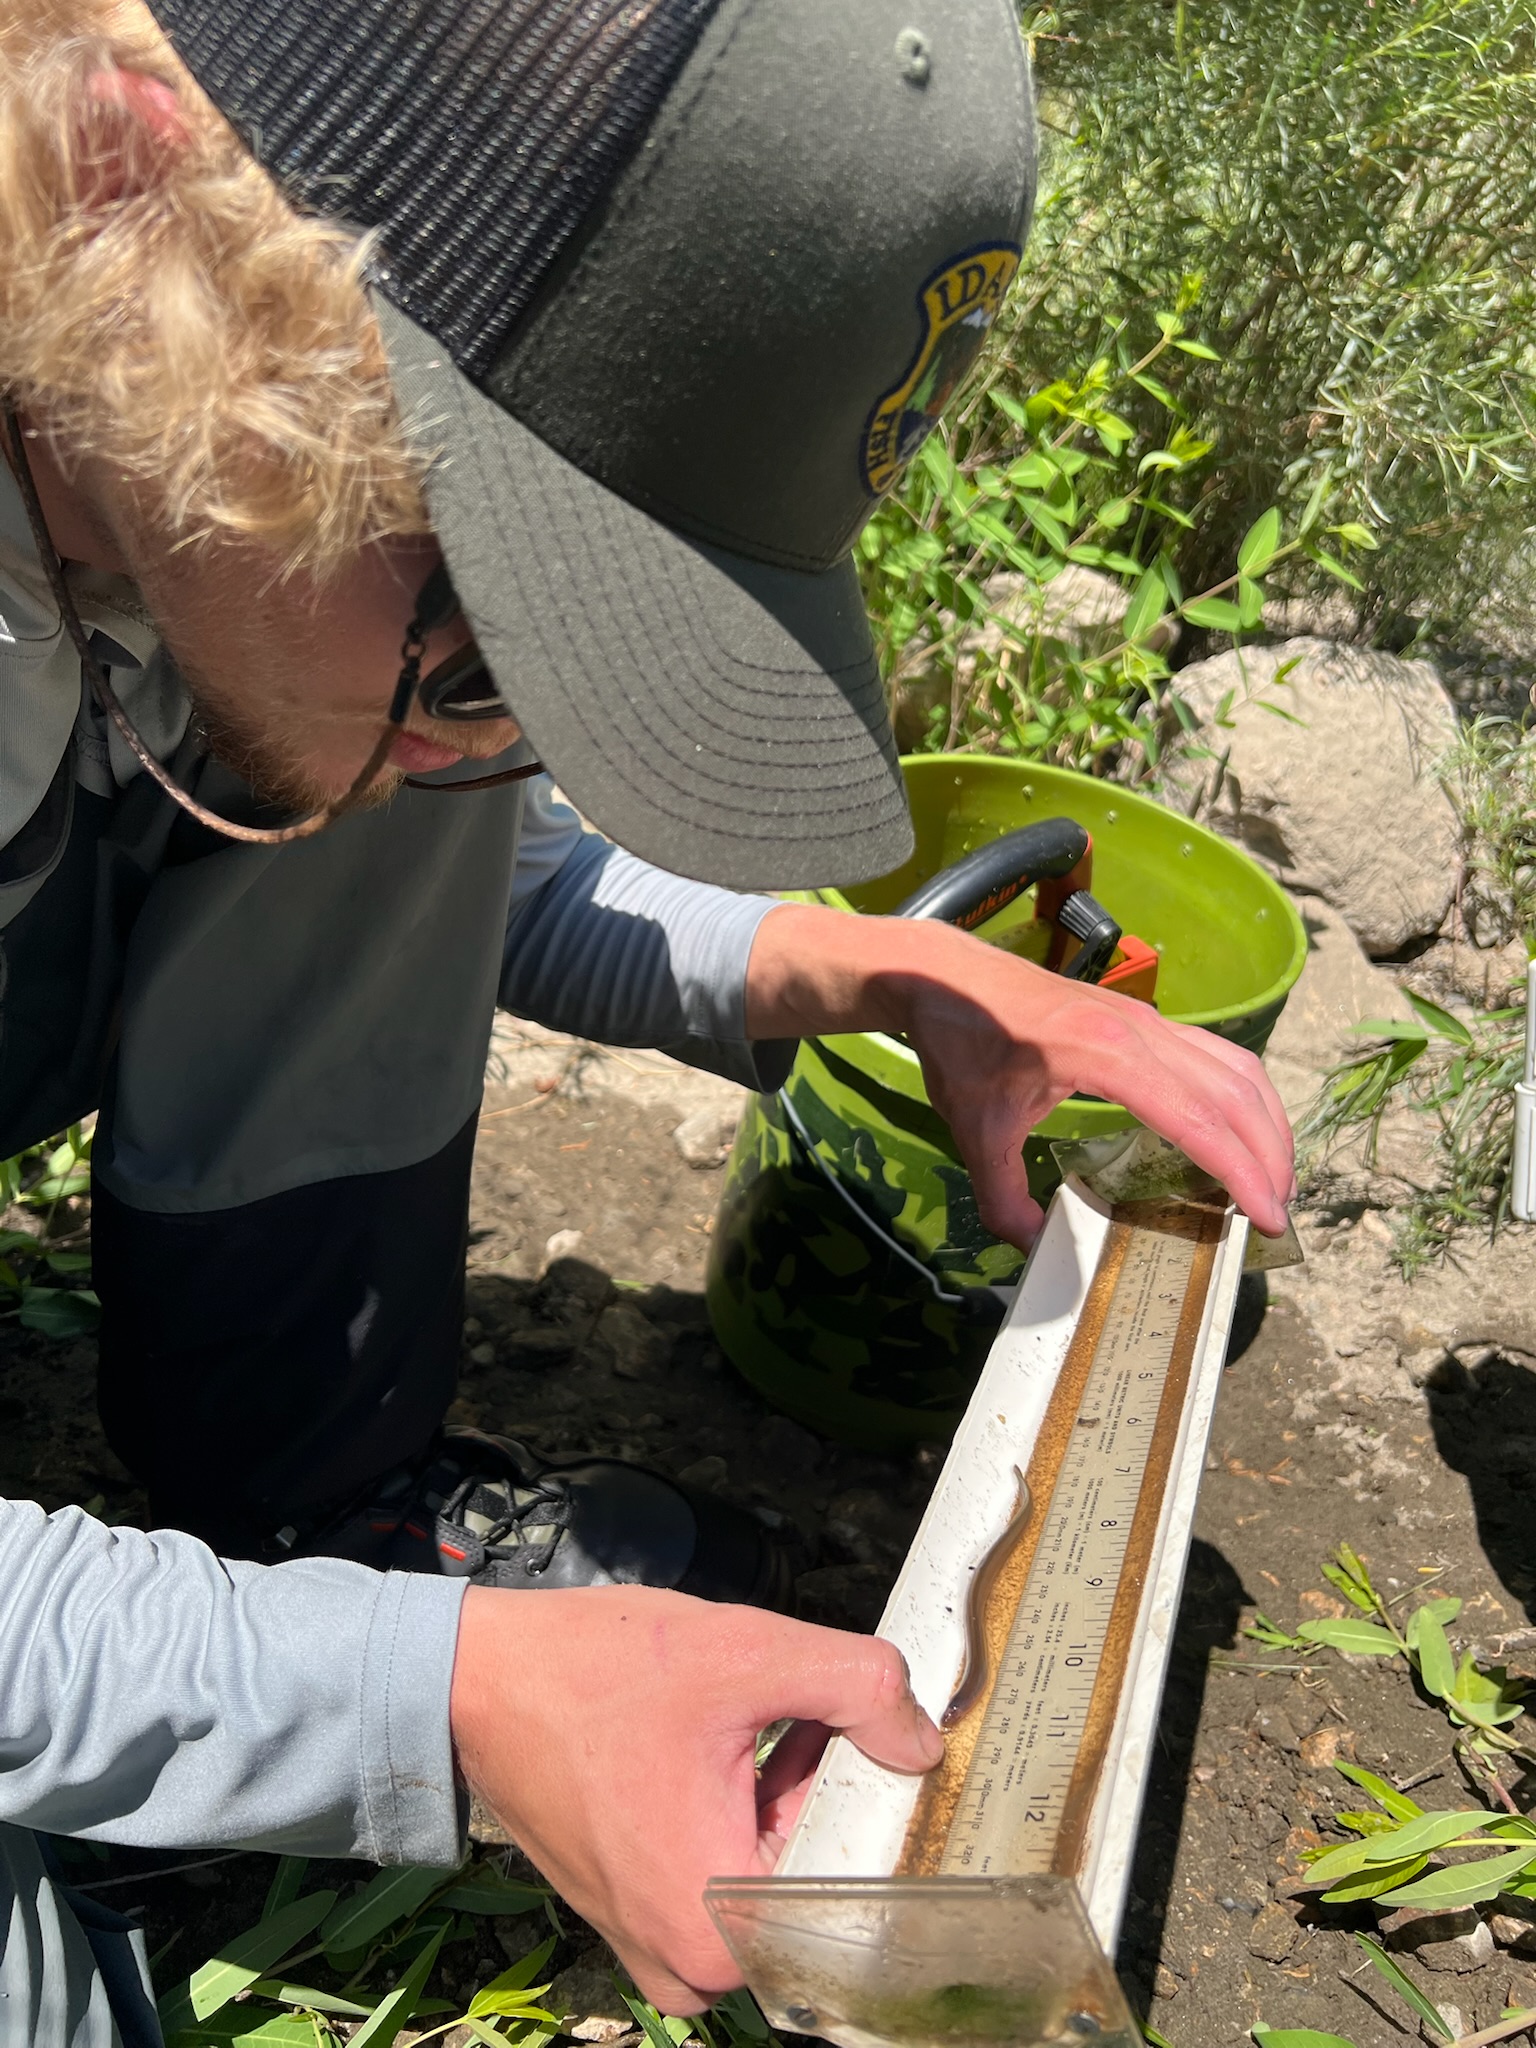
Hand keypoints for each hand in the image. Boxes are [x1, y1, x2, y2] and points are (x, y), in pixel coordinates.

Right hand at [449, 1586, 943, 2012]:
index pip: (860, 1868)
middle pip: (820, 1877)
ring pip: (777, 1875)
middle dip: (830, 1790)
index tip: (873, 1725)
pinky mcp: (637, 1919)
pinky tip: (737, 1746)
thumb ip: (858, 1687)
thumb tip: (920, 1741)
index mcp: (724, 1927)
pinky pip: (729, 1879)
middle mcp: (692, 1968)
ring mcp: (658, 1951)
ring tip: (774, 1721)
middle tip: (810, 1711)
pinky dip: (748, 1815)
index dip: (877, 1786)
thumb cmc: (595, 1672)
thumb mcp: (747, 1654)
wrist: (477, 1678)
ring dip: (791, 1798)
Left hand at [745, 904, 1294, 1245]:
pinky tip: (1239, 1130)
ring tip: (1273, 1177)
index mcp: (1108, 1056)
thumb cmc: (962, 1044)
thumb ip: (1002, 1196)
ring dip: (1265, 1122)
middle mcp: (1142, 1031)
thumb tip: (1031, 1247)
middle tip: (1278, 1213)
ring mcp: (1147, 1019)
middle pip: (1234, 1094)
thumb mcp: (975, 1130)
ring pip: (1235, 1067)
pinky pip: (1214, 1054)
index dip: (1240, 1173)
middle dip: (1268, 1156)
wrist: (945, 976)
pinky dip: (1242, 1095)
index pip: (1197, 1121)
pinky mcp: (1142, 1017)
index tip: (1266, 1217)